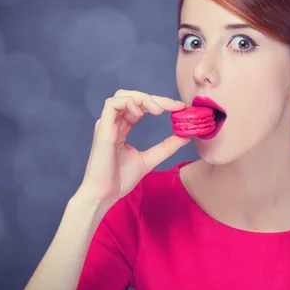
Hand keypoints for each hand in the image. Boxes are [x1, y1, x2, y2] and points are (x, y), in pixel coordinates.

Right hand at [75, 89, 189, 209]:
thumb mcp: (150, 159)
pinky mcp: (103, 129)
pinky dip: (130, 104)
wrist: (105, 194)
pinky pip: (113, 104)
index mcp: (122, 128)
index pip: (141, 106)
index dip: (160, 103)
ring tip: (159, 111)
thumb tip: (186, 136)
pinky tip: (140, 115)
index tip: (179, 107)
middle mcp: (114, 123)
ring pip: (123, 95)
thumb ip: (166, 147)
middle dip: (156, 98)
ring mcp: (107, 124)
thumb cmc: (120, 179)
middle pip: (134, 97)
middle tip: (176, 106)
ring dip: (144, 99)